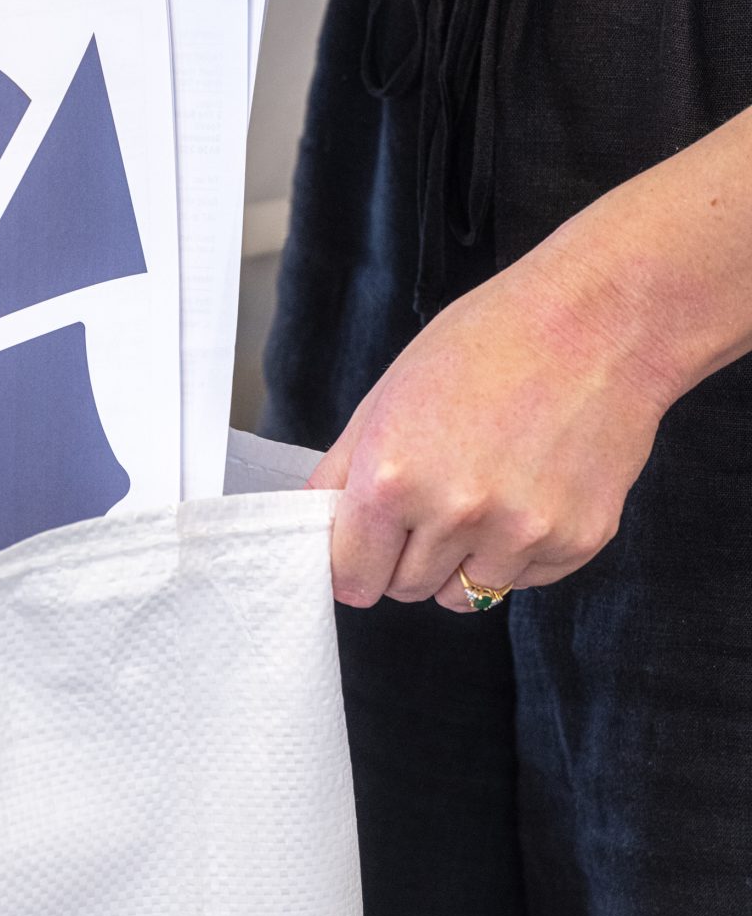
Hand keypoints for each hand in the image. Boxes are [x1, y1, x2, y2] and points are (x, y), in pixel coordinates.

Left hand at [311, 250, 666, 612]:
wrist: (601, 320)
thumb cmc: (489, 343)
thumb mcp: (388, 396)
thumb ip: (341, 472)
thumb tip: (315, 527)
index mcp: (393, 478)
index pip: (352, 577)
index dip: (355, 565)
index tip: (365, 553)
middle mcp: (455, 514)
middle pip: (406, 590)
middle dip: (407, 559)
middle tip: (432, 502)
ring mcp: (522, 533)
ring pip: (464, 595)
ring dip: (462, 561)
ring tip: (484, 494)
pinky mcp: (577, 541)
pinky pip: (524, 581)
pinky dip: (518, 553)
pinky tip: (530, 489)